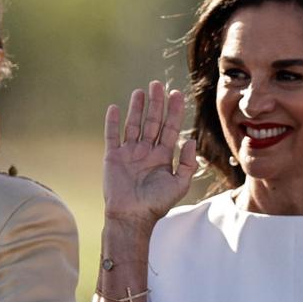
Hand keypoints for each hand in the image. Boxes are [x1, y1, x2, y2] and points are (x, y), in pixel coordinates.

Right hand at [104, 81, 195, 226]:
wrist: (131, 217)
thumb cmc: (156, 204)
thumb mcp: (179, 185)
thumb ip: (186, 163)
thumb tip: (190, 141)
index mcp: (163, 156)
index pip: (170, 128)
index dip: (174, 111)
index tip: (176, 94)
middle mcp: (146, 151)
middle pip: (152, 121)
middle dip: (156, 103)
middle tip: (157, 84)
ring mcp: (129, 152)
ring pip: (133, 124)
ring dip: (137, 108)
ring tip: (140, 91)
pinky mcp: (113, 157)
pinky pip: (112, 135)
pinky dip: (113, 122)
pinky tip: (115, 108)